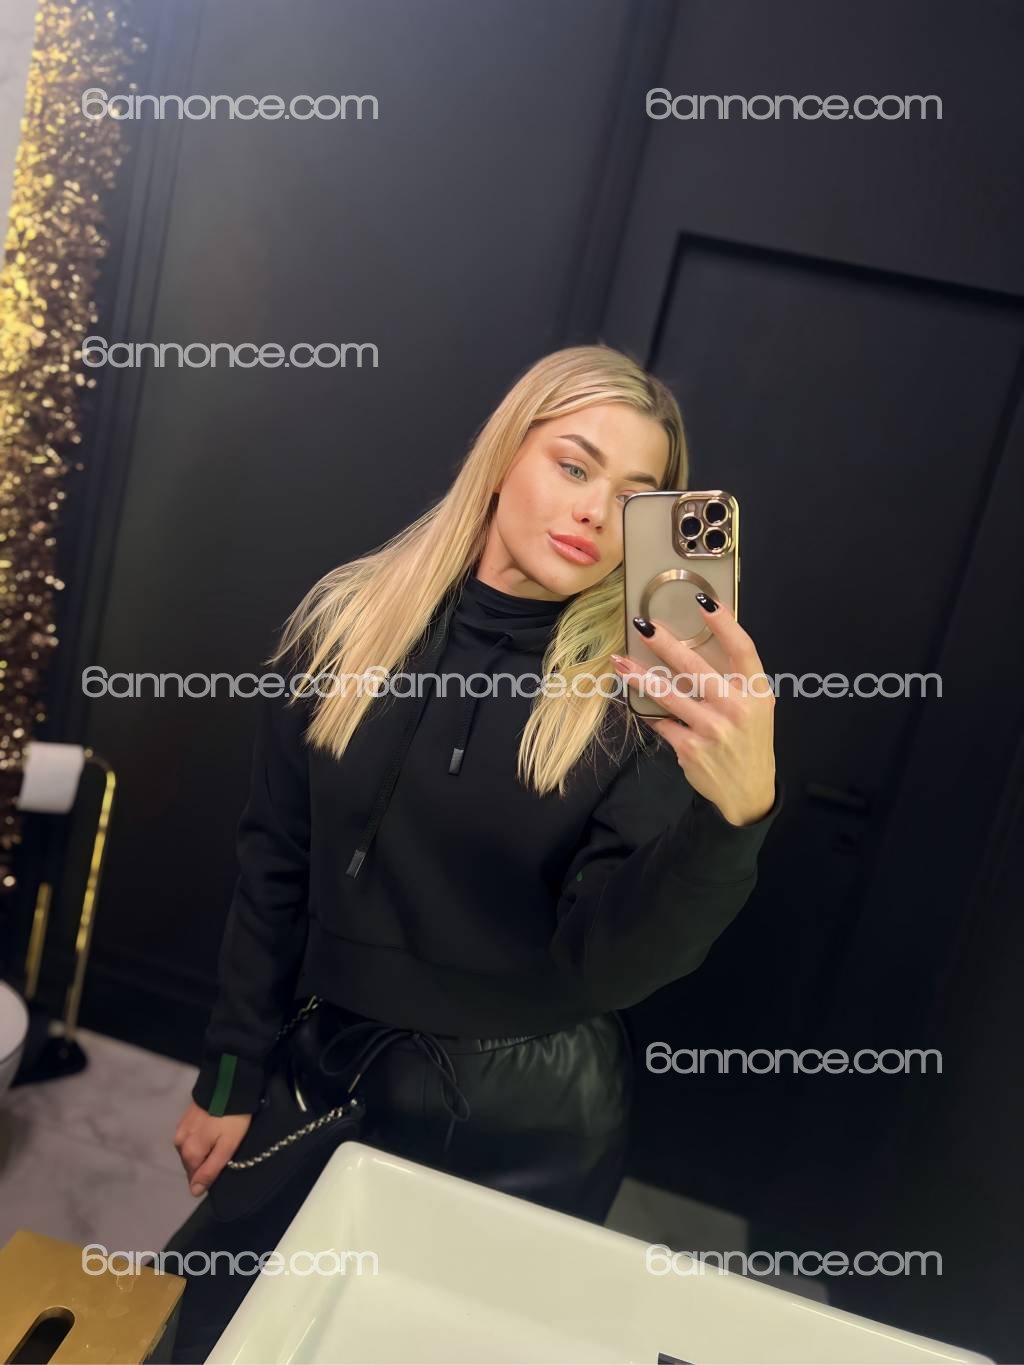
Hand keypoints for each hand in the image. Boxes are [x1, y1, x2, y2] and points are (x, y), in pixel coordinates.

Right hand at [173, 1100, 251, 1196]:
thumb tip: (194, 1191)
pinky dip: (201, 1138)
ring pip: (191, 1150)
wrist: (228, 1084)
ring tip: (221, 1138)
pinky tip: (213, 1130)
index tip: (224, 1163)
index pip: (195, 1178)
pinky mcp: (185, 1118)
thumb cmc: (232, 1118)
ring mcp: (181, 1129)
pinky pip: (190, 1137)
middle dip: (206, 1162)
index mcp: (189, 1152)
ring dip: (203, 1150)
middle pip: (192, 1164)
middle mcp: (180, 1142)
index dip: (210, 1175)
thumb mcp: (227, 1147)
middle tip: (225, 1150)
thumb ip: (210, 1170)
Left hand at [612, 593, 776, 825]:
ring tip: (620, 660)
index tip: (703, 600)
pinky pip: (662, 722)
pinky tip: (635, 701)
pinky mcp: (690, 748)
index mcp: (755, 692)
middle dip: (665, 644)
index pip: (742, 649)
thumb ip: (735, 679)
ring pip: (668, 694)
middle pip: (695, 667)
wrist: (748, 791)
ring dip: (640, 675)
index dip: (724, 623)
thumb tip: (695, 643)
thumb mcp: (756, 707)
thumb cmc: (749, 740)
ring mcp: (711, 730)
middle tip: (644, 625)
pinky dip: (650, 712)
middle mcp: (735, 708)